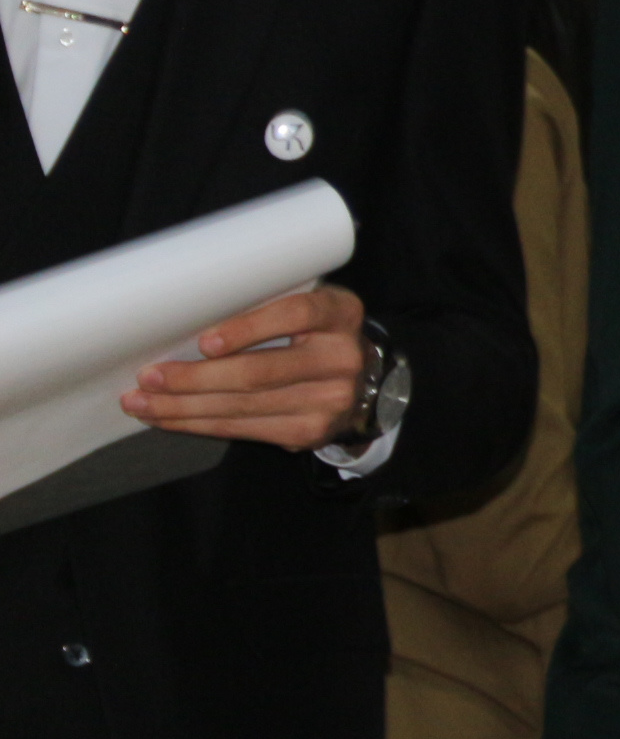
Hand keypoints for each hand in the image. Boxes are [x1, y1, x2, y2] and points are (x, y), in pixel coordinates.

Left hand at [125, 282, 370, 451]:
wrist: (357, 380)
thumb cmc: (310, 334)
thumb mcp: (304, 306)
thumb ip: (264, 306)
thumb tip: (183, 319)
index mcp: (339, 313)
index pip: (296, 315)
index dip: (248, 328)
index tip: (205, 342)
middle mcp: (342, 357)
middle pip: (259, 372)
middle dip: (195, 378)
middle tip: (150, 377)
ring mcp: (330, 400)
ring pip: (243, 407)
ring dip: (184, 407)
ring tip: (143, 402)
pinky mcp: (310, 432)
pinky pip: (244, 430)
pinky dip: (199, 425)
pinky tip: (171, 418)